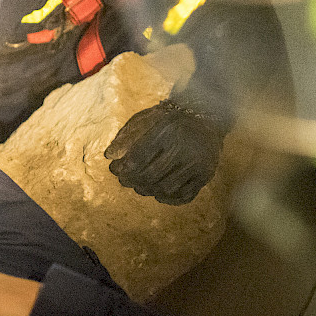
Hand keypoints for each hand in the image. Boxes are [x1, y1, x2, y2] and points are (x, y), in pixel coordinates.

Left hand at [105, 99, 223, 204]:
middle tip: (124, 181)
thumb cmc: (168, 118)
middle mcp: (183, 147)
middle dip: (132, 181)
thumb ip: (126, 136)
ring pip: (167, 188)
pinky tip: (158, 195)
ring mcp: (197, 163)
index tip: (114, 170)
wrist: (206, 115)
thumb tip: (108, 156)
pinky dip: (169, 200)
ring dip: (148, 191)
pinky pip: (185, 195)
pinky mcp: (206, 175)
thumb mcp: (145, 119)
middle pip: (150, 175)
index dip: (122, 168)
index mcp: (165, 131)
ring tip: (139, 186)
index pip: (138, 157)